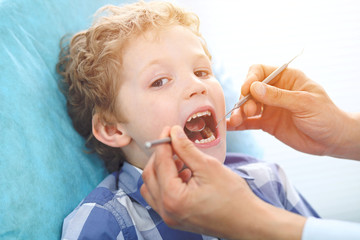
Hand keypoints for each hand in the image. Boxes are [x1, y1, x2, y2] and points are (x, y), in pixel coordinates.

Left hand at [140, 125, 305, 239]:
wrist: (247, 222)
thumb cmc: (233, 198)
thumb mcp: (209, 167)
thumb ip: (186, 149)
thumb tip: (174, 133)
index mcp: (173, 198)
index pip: (160, 162)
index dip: (163, 142)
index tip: (169, 130)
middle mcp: (166, 210)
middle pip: (150, 174)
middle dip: (160, 156)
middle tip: (174, 143)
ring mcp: (169, 217)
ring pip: (152, 186)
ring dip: (161, 170)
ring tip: (180, 160)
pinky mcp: (174, 218)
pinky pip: (160, 197)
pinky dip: (166, 182)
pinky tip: (184, 174)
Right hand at [227, 64, 359, 158]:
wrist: (332, 140)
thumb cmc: (325, 116)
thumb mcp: (304, 103)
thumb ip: (278, 96)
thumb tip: (254, 88)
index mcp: (286, 78)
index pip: (260, 71)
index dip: (250, 79)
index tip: (247, 90)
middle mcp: (275, 91)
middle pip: (250, 89)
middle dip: (245, 99)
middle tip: (250, 111)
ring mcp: (270, 107)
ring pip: (247, 106)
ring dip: (239, 112)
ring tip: (236, 121)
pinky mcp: (267, 123)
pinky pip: (249, 122)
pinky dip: (239, 124)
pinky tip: (230, 126)